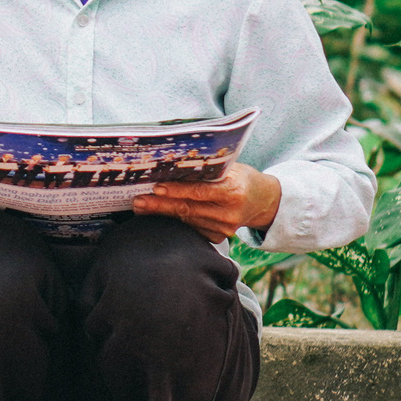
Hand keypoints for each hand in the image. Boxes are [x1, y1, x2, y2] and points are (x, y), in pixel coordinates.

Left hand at [131, 163, 280, 243]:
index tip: (157, 188)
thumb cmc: (241, 178)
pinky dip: (175, 221)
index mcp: (233, 191)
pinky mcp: (219, 237)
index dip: (177, 190)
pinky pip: (192, 228)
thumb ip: (207, 169)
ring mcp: (224, 228)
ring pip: (187, 220)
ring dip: (162, 214)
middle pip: (188, 209)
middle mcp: (229, 213)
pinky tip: (159, 216)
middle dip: (160, 205)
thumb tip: (174, 163)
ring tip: (142, 207)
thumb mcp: (230, 168)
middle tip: (138, 201)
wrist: (262, 201)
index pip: (200, 191)